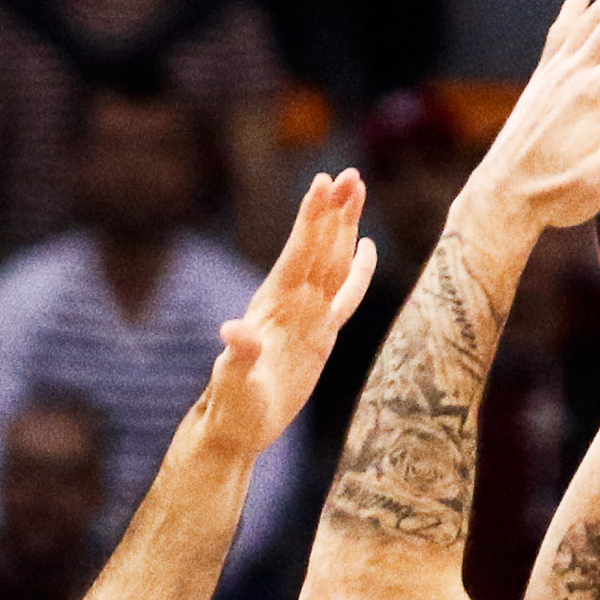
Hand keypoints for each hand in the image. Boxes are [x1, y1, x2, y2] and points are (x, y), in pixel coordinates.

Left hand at [195, 169, 381, 454]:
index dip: (311, 219)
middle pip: (319, 248)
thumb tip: (233, 331)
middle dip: (333, 211)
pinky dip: (357, 270)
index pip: (298, 253)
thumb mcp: (234, 383)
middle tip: (350, 173)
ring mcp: (307, 316)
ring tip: (357, 189)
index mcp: (274, 307)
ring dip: (344, 227)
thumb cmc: (232, 406)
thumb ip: (237, 356)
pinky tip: (366, 246)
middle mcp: (291, 303)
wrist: (237, 426)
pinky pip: (344, 295)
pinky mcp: (320, 334)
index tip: (323, 183)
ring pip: (332, 262)